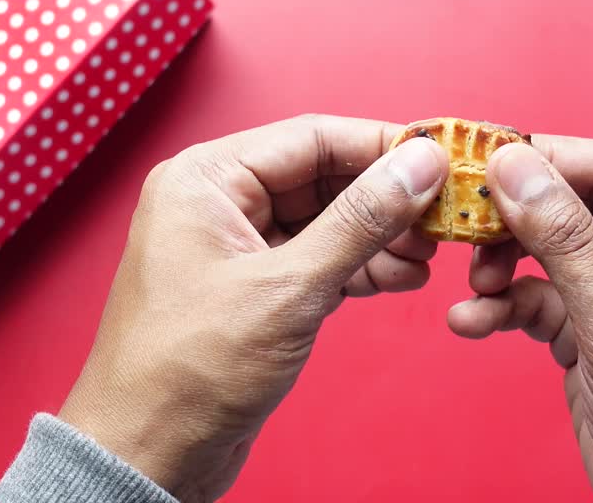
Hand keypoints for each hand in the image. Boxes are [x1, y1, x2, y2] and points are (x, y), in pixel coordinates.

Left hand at [57, 115, 447, 501]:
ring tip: (428, 256)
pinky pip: (317, 260)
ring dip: (379, 236)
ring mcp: (235, 248)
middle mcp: (216, 203)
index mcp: (204, 180)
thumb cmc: (189, 371)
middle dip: (386, 197)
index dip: (382, 145)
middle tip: (445, 215)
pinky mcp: (253, 290)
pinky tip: (401, 278)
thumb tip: (418, 163)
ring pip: (325, 221)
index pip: (310, 137)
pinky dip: (359, 267)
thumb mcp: (288, 288)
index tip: (443, 156)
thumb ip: (360, 220)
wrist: (147, 454)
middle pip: (322, 177)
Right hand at [448, 137, 592, 502]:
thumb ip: (566, 243)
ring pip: (553, 247)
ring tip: (475, 286)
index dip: (548, 159)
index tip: (480, 159)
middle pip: (579, 203)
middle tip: (462, 222)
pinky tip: (472, 322)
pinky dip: (505, 305)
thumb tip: (513, 165)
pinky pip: (543, 294)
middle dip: (517, 218)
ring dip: (504, 263)